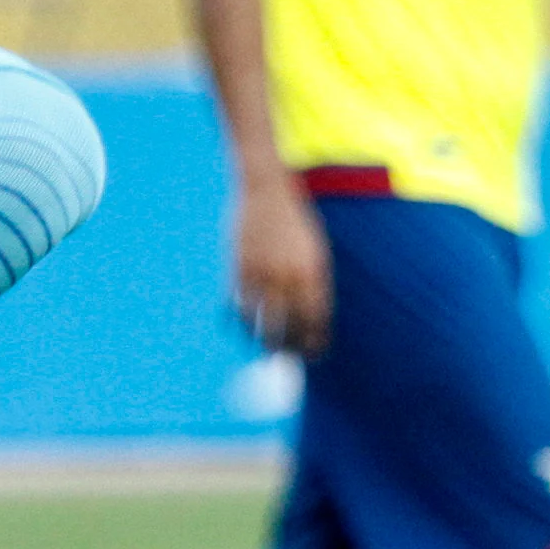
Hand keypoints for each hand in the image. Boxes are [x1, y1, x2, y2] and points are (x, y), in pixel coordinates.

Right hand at [232, 172, 335, 355]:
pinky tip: (239, 328)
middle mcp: (287, 277)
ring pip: (258, 323)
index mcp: (312, 273)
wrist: (267, 191)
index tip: (313, 355)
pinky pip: (234, 307)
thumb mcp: (315, 252)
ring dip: (260, 341)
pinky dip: (235, 322)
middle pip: (287, 327)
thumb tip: (312, 321)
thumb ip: (314, 285)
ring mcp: (260, 273)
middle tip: (285, 357)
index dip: (315, 342)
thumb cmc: (295, 224)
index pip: (315, 320)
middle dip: (288, 349)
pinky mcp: (237, 268)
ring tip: (263, 347)